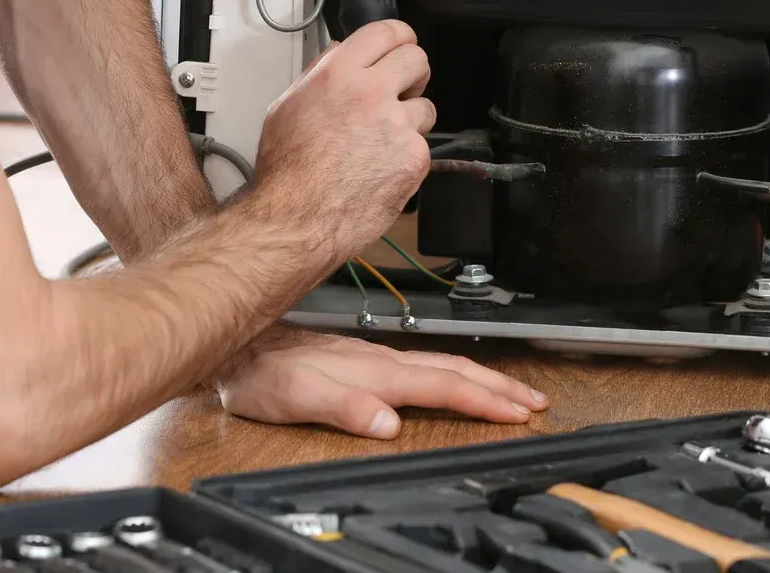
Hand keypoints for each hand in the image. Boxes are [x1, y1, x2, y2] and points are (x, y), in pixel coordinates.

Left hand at [217, 328, 547, 438]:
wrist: (234, 346)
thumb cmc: (258, 373)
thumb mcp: (293, 397)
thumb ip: (341, 407)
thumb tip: (387, 423)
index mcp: (372, 372)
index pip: (440, 386)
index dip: (482, 400)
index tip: (518, 412)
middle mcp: (376, 360)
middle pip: (450, 371)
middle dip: (496, 386)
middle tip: (535, 402)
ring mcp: (370, 357)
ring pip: (437, 364)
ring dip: (479, 378)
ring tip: (510, 391)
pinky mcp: (359, 359)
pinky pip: (419, 364)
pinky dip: (449, 373)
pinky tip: (450, 378)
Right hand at [255, 20, 433, 260]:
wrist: (297, 217)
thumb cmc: (286, 169)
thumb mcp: (287, 106)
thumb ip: (320, 75)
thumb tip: (340, 54)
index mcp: (338, 73)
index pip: (387, 32)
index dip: (400, 36)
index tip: (401, 45)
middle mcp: (372, 92)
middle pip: (417, 60)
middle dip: (413, 73)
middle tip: (401, 90)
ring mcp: (398, 125)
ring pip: (425, 107)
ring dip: (410, 120)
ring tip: (382, 142)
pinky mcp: (415, 157)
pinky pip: (421, 148)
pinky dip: (406, 158)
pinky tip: (381, 170)